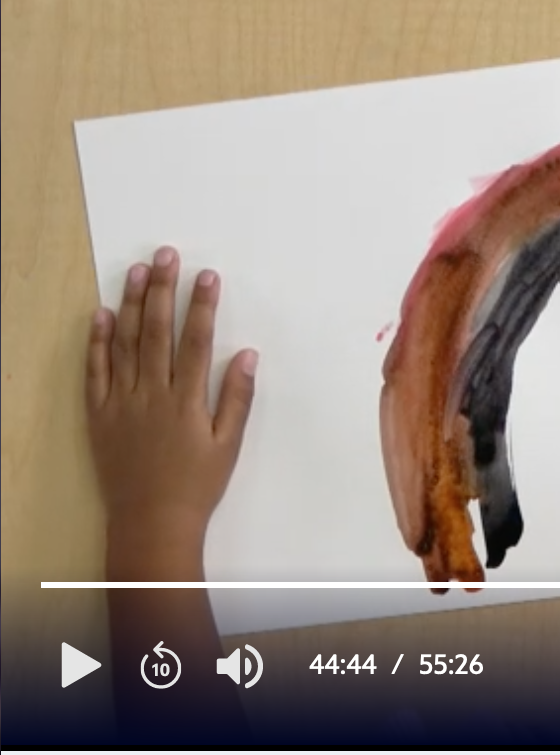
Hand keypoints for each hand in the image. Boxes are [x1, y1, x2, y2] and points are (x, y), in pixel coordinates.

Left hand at [85, 246, 257, 570]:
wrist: (150, 520)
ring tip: (137, 271)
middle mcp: (152, 394)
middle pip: (157, 332)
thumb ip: (237, 398)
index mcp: (187, 400)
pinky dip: (97, 342)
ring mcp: (121, 402)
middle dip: (164, 290)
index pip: (195, 341)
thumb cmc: (196, 484)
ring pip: (125, 343)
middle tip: (167, 256)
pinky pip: (95, 371)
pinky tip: (101, 315)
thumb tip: (246, 355)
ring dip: (131, 305)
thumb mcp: (228, 445)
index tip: (207, 276)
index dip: (202, 306)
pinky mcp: (99, 413)